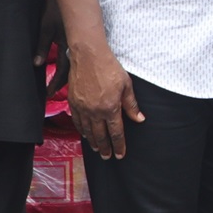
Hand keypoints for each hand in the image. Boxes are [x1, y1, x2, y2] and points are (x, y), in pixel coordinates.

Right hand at [65, 40, 143, 157]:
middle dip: (105, 148)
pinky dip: (81, 130)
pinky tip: (84, 134)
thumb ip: (131, 105)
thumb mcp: (126, 85)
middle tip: (107, 156)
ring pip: (87, 130)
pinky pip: (77, 121)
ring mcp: (82, 107)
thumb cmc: (110, 68)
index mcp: (110, 108)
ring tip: (97, 149)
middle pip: (100, 135)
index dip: (118, 145)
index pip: (115, 133)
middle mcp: (95, 111)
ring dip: (93, 141)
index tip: (120, 155)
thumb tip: (139, 119)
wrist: (89, 56)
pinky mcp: (73, 102)